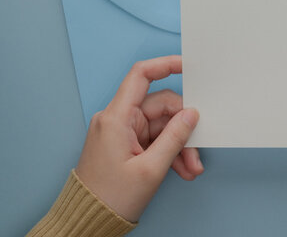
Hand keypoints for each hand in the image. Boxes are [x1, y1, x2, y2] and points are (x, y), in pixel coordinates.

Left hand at [75, 56, 203, 221]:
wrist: (90, 220)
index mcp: (116, 118)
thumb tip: (192, 115)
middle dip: (183, 128)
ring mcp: (121, 132)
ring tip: (191, 168)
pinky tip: (182, 170)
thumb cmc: (110, 197)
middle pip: (160, 107)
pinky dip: (169, 153)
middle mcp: (117, 120)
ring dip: (179, 146)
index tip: (188, 66)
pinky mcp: (125, 144)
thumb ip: (175, 137)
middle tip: (197, 152)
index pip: (141, 76)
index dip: (165, 65)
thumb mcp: (151, 169)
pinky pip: (154, 140)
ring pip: (161, 126)